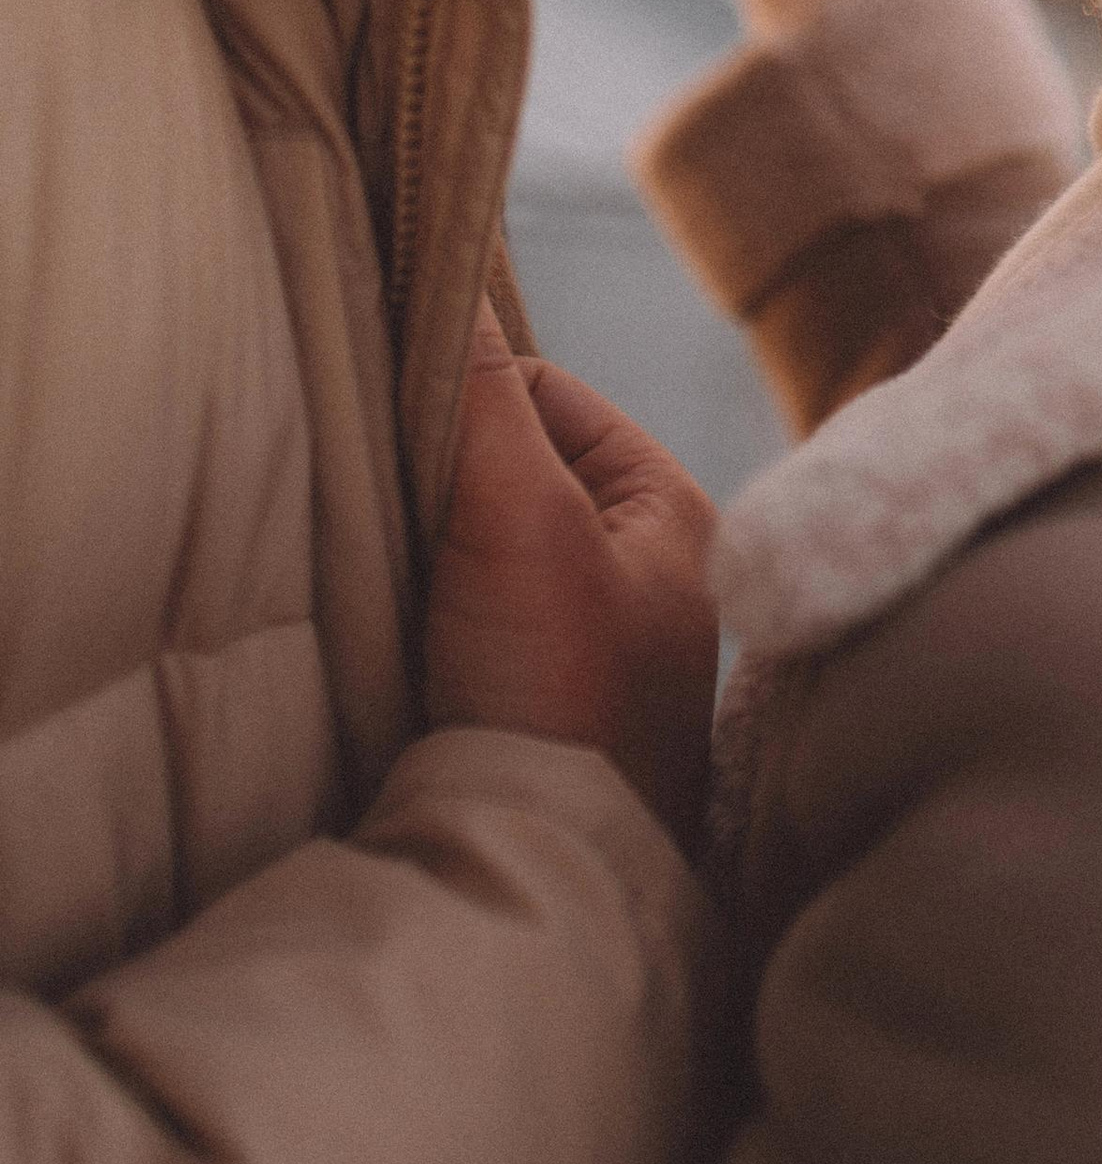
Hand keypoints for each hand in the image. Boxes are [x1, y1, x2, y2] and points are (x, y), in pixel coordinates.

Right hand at [424, 309, 719, 853]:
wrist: (546, 879)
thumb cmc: (563, 698)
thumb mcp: (527, 523)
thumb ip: (484, 401)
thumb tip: (448, 284)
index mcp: (664, 510)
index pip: (538, 393)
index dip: (460, 397)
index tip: (394, 428)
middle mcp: (631, 569)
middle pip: (500, 470)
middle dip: (433, 480)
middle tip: (376, 507)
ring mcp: (577, 644)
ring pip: (466, 547)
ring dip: (414, 554)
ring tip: (376, 577)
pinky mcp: (520, 708)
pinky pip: (448, 621)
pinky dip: (407, 618)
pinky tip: (378, 636)